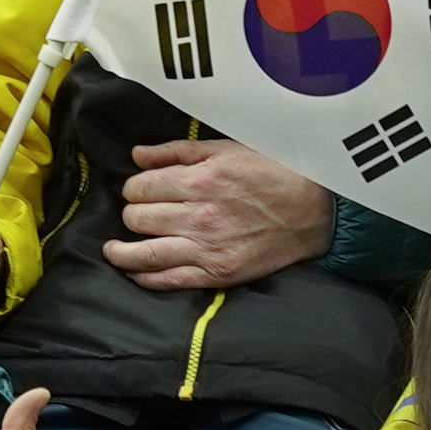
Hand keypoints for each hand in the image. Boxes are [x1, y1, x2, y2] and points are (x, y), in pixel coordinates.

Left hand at [105, 134, 337, 295]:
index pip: (140, 187)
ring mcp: (207, 247)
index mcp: (201, 180)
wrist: (317, 211)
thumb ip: (179, 152)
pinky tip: (136, 271)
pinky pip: (168, 280)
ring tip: (114, 249)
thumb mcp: (229, 149)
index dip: (134, 188)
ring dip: (122, 251)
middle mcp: (199, 214)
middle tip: (140, 214)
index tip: (140, 190)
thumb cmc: (275, 173)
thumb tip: (138, 156)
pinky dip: (145, 277)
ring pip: (143, 252)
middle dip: (132, 214)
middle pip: (137, 218)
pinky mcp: (217, 273)